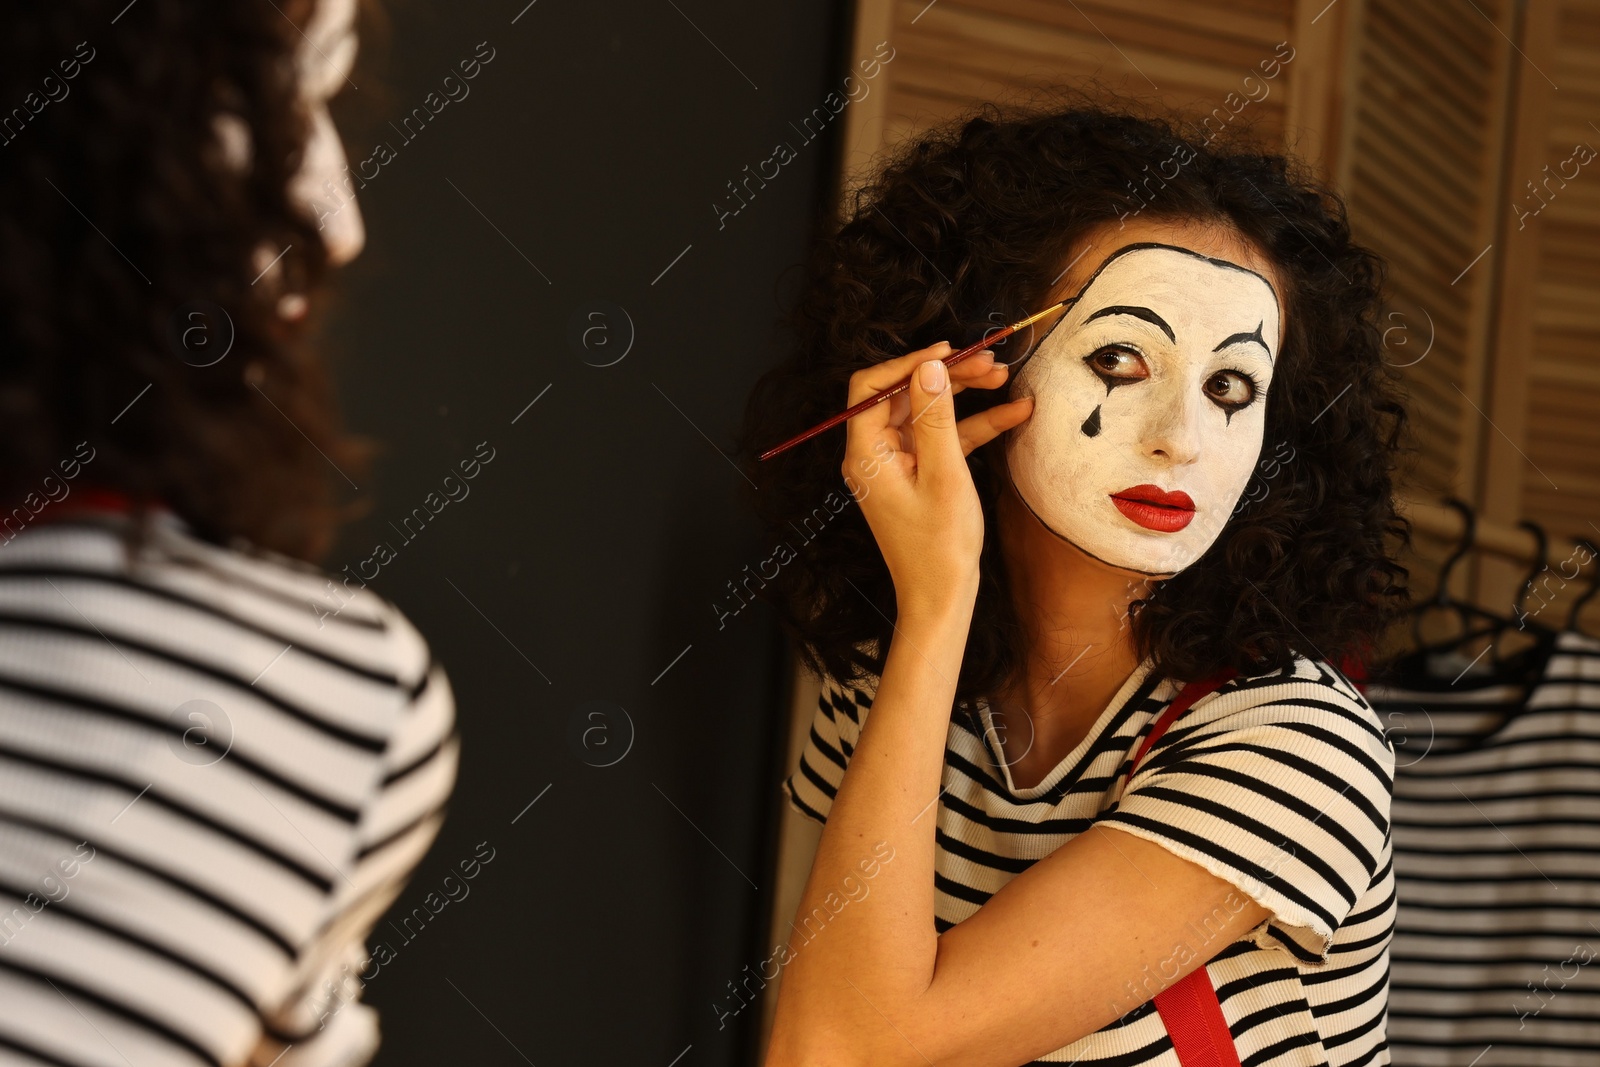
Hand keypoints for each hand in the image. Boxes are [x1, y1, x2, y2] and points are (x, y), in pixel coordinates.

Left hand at [841, 342, 1033, 620]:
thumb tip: (930, 368)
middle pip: (905, 395)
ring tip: (1004, 377)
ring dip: (965, 395)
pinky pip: (943, 438)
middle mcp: (875, 454)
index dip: (909, 363)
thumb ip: (936, 418)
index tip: (949, 352)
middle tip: (989, 362)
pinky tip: (1013, 413)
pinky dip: (974, 425)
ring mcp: (897, 464)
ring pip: (928, 413)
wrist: (941, 598)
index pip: (873, 388)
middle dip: (947, 375)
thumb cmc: (939, 546)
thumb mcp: (944, 475)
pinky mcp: (918, 475)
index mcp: (866, 453)